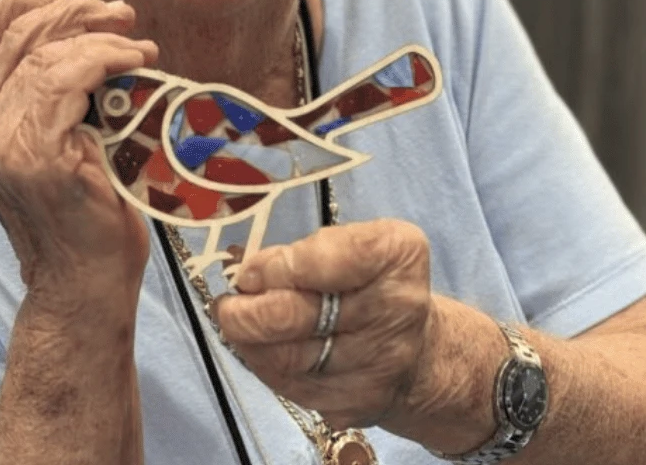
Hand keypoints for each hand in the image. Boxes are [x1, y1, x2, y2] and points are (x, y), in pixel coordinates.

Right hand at [0, 0, 159, 312]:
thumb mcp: (54, 130)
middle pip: (18, 31)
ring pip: (45, 52)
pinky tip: (137, 62)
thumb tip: (84, 16)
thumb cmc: (81, 200)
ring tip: (138, 46)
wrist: (83, 277)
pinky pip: (68, 77)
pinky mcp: (32, 153)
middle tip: (121, 15)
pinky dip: (108, 58)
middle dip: (76, 10)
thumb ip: (46, 82)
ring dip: (100, 36)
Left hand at [214, 220, 500, 448]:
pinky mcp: (360, 403)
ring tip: (235, 324)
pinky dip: (266, 366)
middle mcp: (397, 309)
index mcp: (397, 254)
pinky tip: (258, 349)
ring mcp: (380, 363)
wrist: (417, 349)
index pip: (333, 259)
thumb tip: (248, 270)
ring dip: (250, 342)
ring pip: (291, 359)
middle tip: (228, 305)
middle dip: (252, 312)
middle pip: (303, 316)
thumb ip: (305, 250)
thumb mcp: (350, 242)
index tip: (250, 270)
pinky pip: (296, 388)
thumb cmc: (370, 279)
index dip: (281, 266)